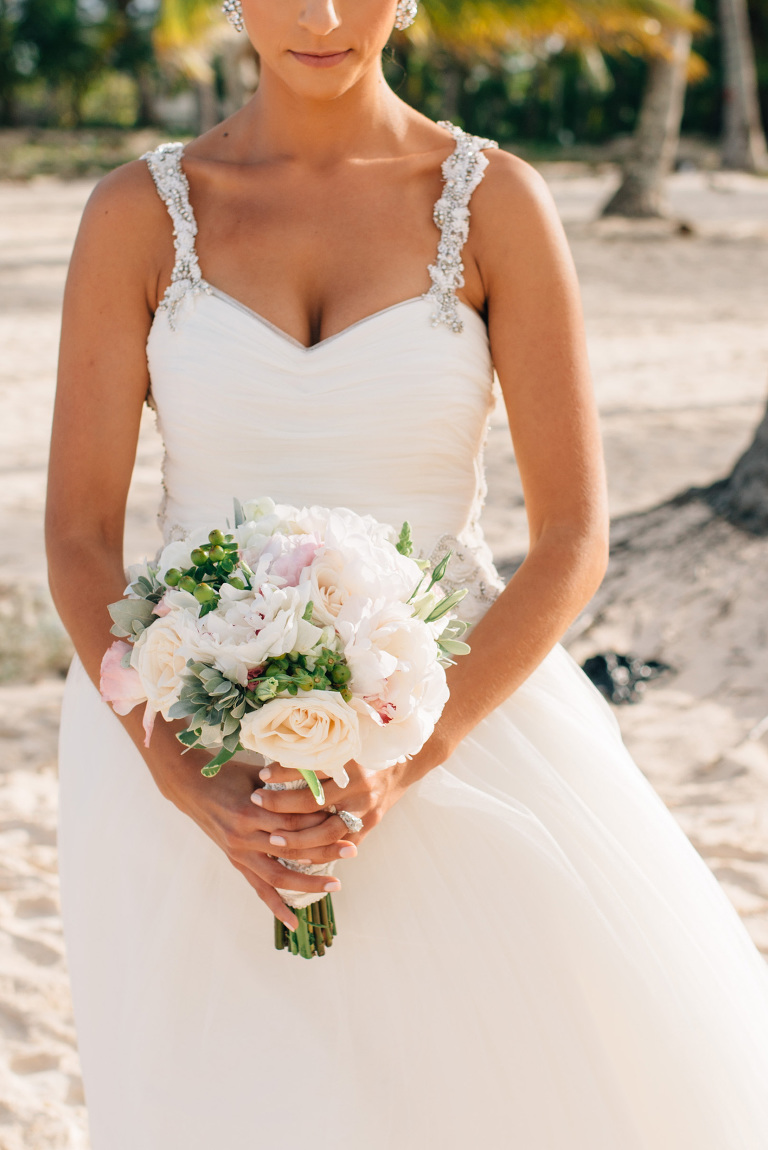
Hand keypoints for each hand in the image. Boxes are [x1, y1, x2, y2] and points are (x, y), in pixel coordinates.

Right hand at [148, 733, 345, 930]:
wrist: (191, 787)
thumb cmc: (229, 774)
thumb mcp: (258, 774)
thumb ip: (286, 784)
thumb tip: (324, 787)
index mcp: (252, 808)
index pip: (294, 821)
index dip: (320, 822)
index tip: (346, 820)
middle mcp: (244, 834)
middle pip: (292, 848)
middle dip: (324, 851)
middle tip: (353, 850)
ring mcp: (239, 852)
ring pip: (278, 874)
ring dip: (308, 882)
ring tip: (335, 884)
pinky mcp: (236, 862)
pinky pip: (258, 888)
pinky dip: (276, 906)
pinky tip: (294, 922)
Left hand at [251, 757, 412, 864]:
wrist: (404, 766)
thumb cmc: (369, 752)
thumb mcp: (347, 745)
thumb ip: (320, 752)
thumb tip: (280, 754)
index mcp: (351, 762)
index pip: (310, 769)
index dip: (283, 773)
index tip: (261, 774)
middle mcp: (358, 787)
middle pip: (312, 802)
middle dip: (280, 805)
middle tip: (256, 803)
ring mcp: (365, 810)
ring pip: (325, 832)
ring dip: (296, 838)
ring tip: (272, 838)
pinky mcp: (369, 826)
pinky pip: (340, 846)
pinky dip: (319, 853)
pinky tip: (298, 857)